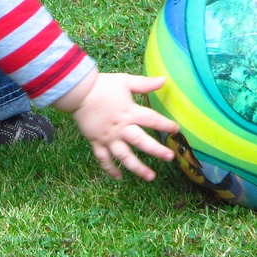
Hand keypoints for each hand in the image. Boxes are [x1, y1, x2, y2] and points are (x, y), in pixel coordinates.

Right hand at [52, 71, 178, 180]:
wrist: (79, 92)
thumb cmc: (103, 85)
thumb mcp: (126, 81)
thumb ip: (145, 84)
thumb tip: (164, 80)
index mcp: (130, 112)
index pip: (152, 120)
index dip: (165, 124)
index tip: (176, 130)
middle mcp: (121, 128)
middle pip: (141, 142)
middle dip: (157, 151)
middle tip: (170, 157)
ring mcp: (109, 137)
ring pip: (124, 156)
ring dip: (138, 168)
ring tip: (151, 177)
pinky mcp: (97, 142)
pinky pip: (104, 159)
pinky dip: (110, 169)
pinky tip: (119, 177)